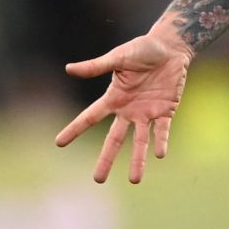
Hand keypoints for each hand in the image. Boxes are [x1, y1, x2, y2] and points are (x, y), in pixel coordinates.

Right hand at [55, 34, 191, 182]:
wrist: (170, 48)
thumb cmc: (142, 49)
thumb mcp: (118, 57)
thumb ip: (96, 66)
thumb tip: (68, 69)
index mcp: (113, 98)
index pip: (90, 117)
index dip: (75, 130)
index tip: (59, 143)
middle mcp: (128, 111)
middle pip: (114, 139)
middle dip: (106, 159)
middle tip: (98, 179)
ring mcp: (147, 113)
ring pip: (140, 141)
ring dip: (138, 160)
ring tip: (134, 180)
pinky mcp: (166, 111)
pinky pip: (162, 130)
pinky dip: (161, 142)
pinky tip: (159, 154)